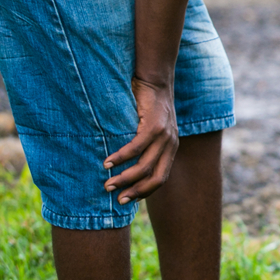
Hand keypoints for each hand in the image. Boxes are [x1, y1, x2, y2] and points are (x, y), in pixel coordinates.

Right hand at [103, 77, 179, 204]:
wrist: (155, 79)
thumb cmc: (147, 105)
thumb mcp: (150, 129)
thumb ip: (144, 147)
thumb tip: (123, 167)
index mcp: (171, 148)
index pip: (161, 178)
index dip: (144, 192)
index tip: (126, 200)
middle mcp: (171, 144)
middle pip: (156, 178)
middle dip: (135, 191)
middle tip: (116, 199)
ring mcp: (165, 135)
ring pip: (145, 165)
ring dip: (125, 178)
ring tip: (108, 184)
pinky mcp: (155, 125)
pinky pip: (136, 147)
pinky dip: (121, 157)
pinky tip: (108, 163)